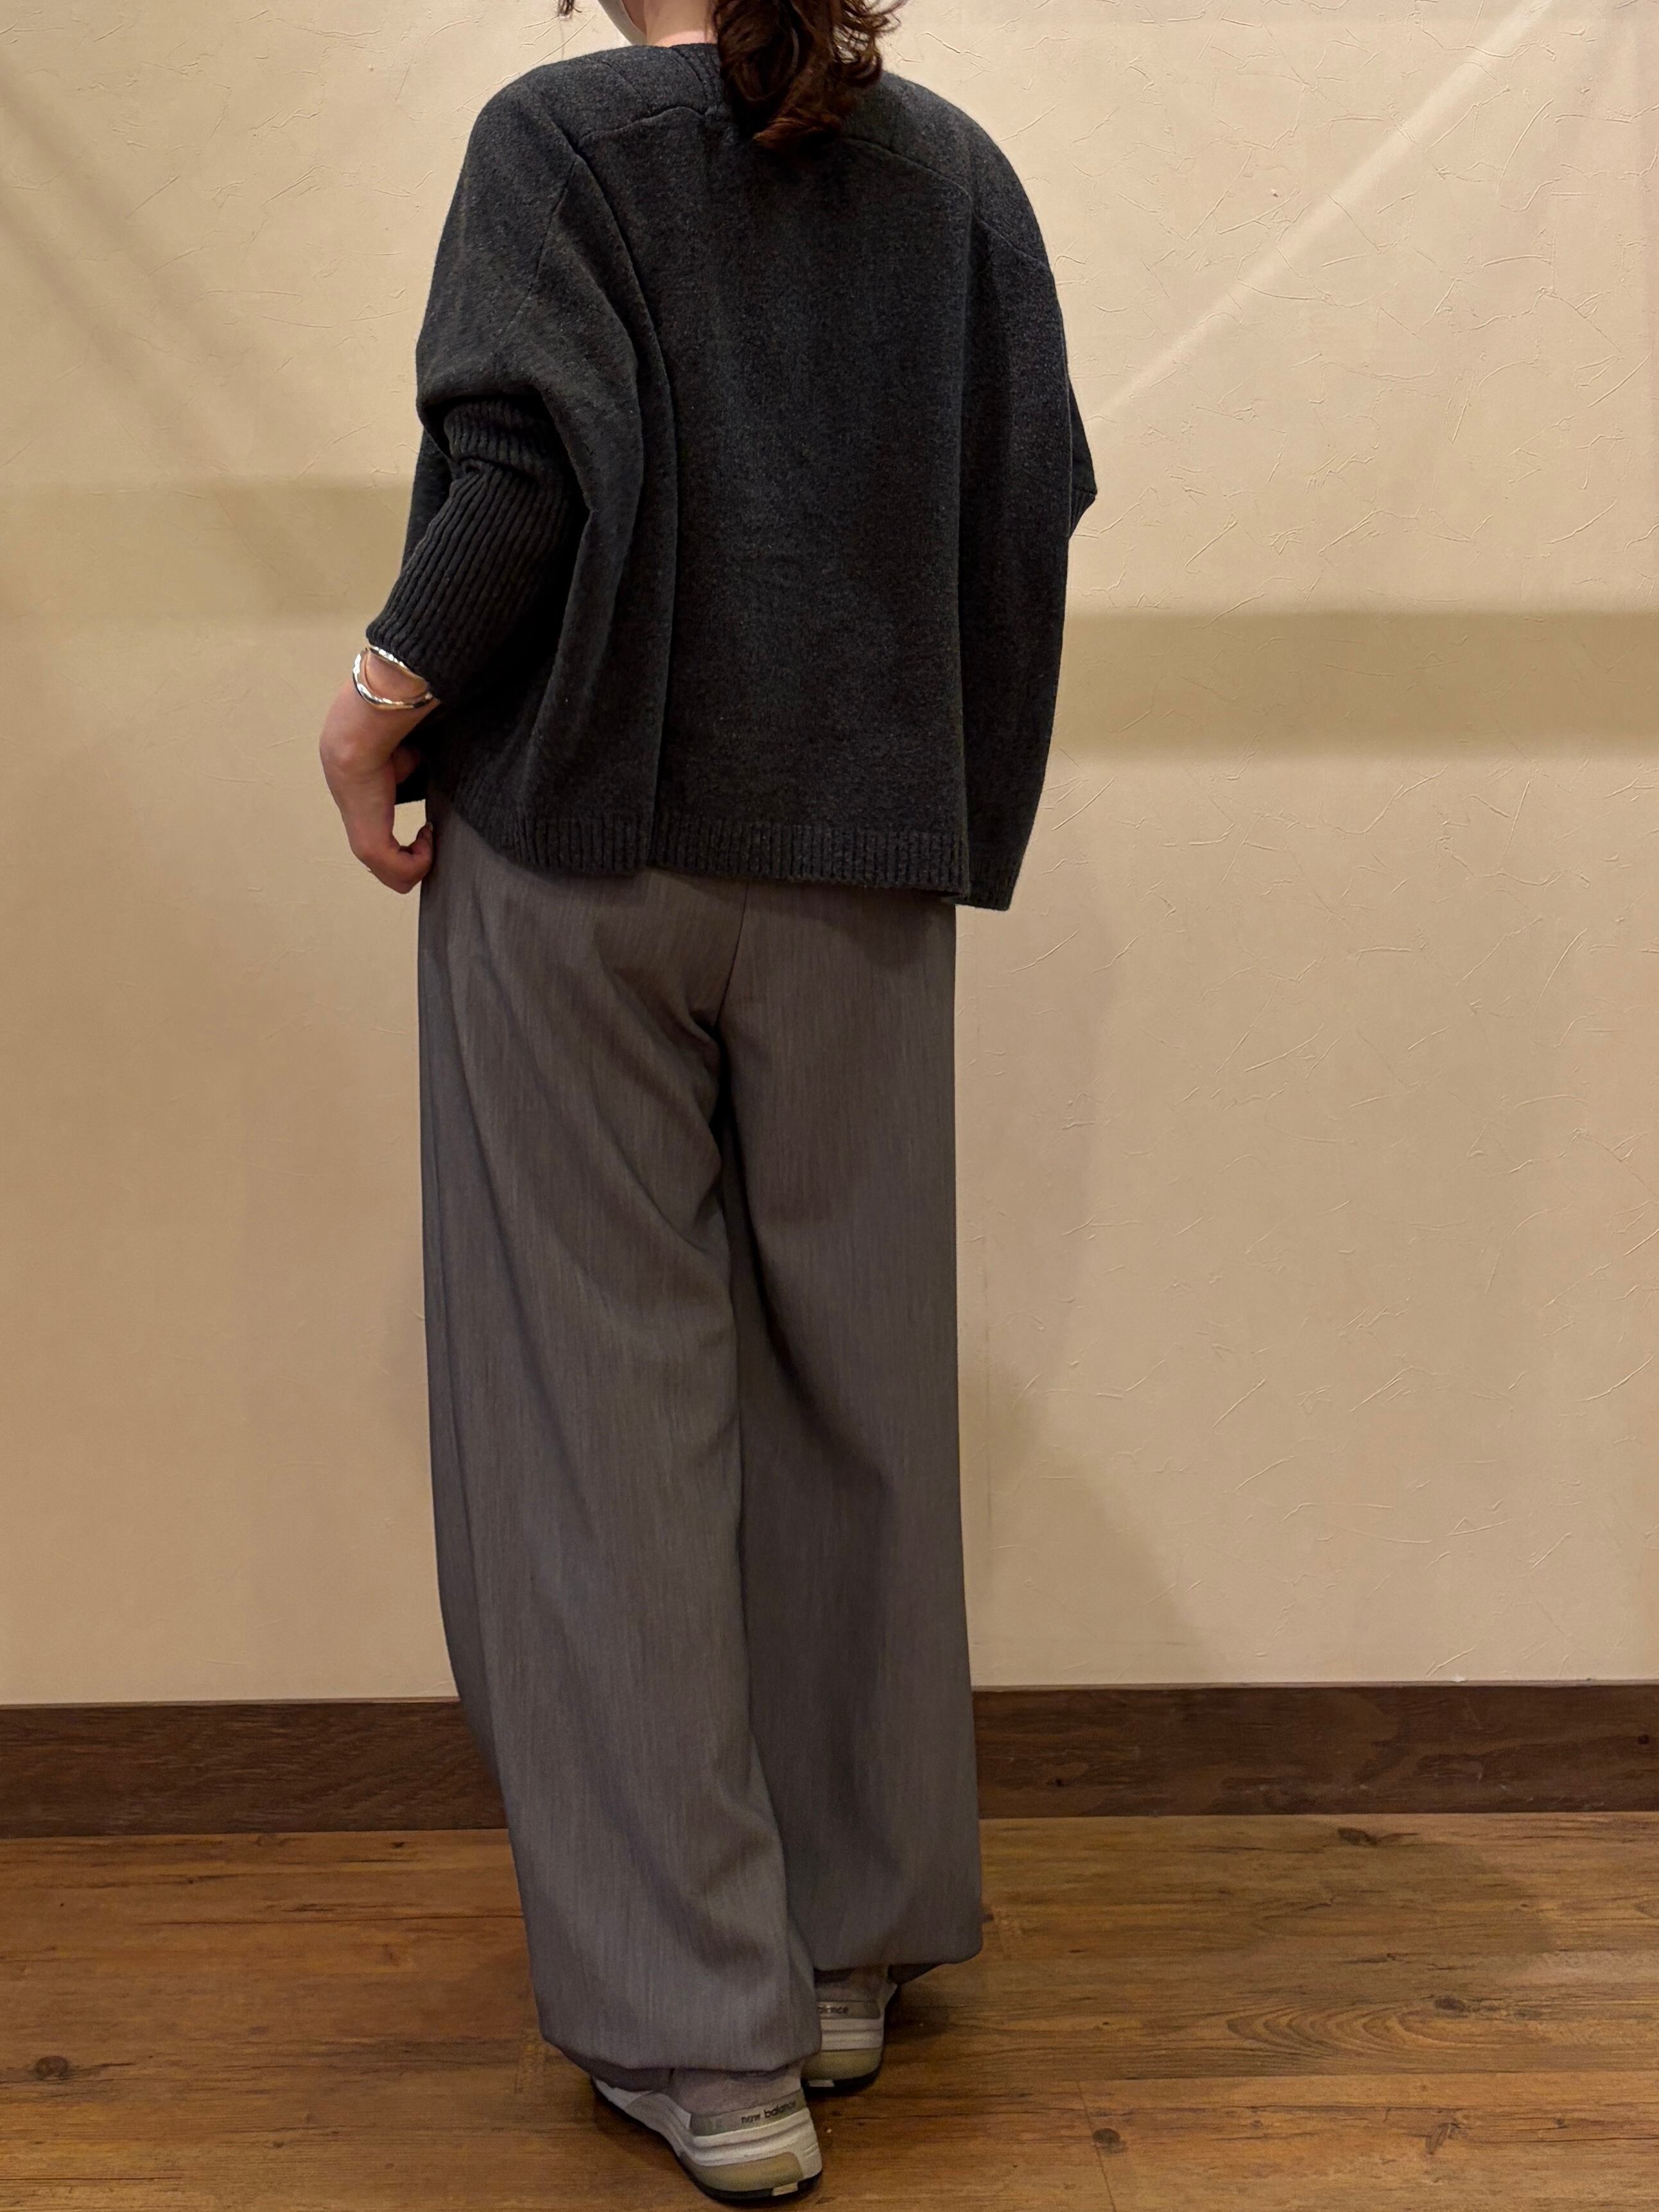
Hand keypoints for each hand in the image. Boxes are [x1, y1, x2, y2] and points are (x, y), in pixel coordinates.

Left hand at [318, 654, 438, 891]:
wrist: (364, 726)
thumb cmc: (384, 729)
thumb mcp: (404, 751)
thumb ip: (412, 763)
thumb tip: (429, 758)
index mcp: (362, 799)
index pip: (380, 836)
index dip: (409, 842)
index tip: (430, 824)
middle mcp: (358, 820)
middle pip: (386, 865)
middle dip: (415, 857)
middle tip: (432, 836)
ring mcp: (362, 836)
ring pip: (394, 875)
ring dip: (421, 860)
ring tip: (430, 834)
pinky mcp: (369, 844)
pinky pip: (401, 874)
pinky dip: (422, 861)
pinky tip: (427, 834)